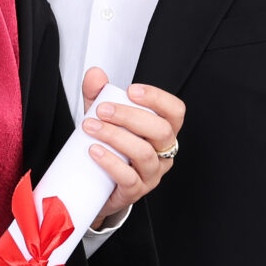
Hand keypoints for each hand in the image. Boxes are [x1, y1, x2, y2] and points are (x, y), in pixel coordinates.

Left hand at [79, 67, 185, 226]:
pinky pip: (129, 177)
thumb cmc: (109, 147)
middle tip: (101, 110)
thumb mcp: (104, 117)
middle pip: (160, 130)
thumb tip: (95, 75)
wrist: (96, 185)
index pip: (175, 111)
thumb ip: (98, 94)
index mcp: (162, 131)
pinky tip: (94, 151)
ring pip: (144, 153)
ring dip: (116, 137)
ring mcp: (152, 173)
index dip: (157, 98)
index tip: (131, 90)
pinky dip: (111, 162)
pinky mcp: (136, 191)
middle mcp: (163, 152)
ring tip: (91, 128)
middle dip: (129, 116)